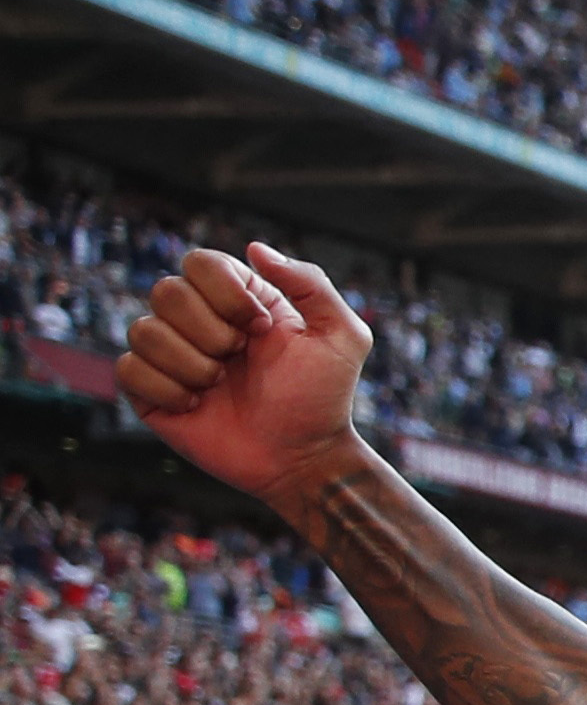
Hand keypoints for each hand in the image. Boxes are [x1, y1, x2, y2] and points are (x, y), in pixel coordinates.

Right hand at [123, 243, 375, 501]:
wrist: (302, 457)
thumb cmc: (323, 397)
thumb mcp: (340, 335)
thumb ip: (309, 283)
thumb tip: (253, 248)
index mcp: (237, 298)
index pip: (199, 262)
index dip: (226, 294)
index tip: (261, 327)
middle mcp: (197, 319)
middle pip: (167, 291)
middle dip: (211, 332)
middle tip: (240, 360)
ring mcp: (170, 354)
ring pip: (143, 330)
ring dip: (191, 364)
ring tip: (220, 385)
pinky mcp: (149, 390)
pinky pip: (128, 368)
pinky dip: (166, 388)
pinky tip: (195, 405)